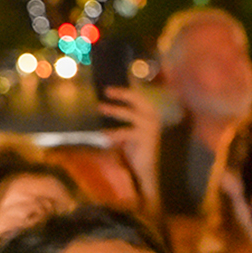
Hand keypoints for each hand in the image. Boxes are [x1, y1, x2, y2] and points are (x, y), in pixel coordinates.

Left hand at [99, 85, 161, 215]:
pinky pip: (126, 133)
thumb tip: (99, 105)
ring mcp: (150, 128)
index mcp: (148, 114)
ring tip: (100, 107)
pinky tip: (103, 136)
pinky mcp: (146, 139)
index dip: (125, 87)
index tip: (111, 81)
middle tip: (106, 90)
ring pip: (130, 114)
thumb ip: (119, 118)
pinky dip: (114, 134)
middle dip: (122, 93)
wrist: (144, 171)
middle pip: (137, 98)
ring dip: (115, 110)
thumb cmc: (134, 150)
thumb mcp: (126, 131)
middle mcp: (152, 118)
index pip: (137, 95)